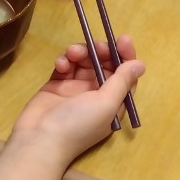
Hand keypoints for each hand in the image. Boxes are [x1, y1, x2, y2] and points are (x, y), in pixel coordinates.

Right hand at [10, 36, 144, 163]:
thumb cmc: (78, 124)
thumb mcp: (106, 104)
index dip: (126, 56)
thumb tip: (140, 64)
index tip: (122, 40)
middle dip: (101, 51)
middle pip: (105, 64)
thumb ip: (122, 82)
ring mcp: (76, 88)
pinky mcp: (57, 84)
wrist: (39, 139)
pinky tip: (60, 65)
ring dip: (81, 52)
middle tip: (94, 46)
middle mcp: (97, 94)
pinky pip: (66, 65)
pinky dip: (64, 60)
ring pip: (84, 61)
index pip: (125, 74)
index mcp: (113, 102)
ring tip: (72, 53)